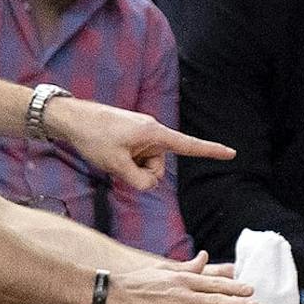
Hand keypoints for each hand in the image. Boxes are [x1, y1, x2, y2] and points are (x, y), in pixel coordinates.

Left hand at [44, 96, 233, 190]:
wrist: (72, 118)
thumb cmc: (94, 137)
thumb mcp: (116, 165)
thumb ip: (138, 181)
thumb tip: (150, 185)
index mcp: (154, 133)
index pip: (188, 146)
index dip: (211, 151)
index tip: (231, 153)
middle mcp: (152, 132)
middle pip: (159, 167)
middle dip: (142, 173)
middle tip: (119, 164)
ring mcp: (142, 134)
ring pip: (146, 165)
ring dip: (131, 168)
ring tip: (112, 156)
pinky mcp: (132, 137)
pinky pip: (137, 158)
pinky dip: (126, 162)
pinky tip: (110, 154)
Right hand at [104, 256, 255, 303]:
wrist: (109, 297)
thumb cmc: (136, 283)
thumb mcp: (162, 269)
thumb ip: (186, 267)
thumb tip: (204, 258)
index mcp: (180, 279)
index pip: (213, 284)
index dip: (234, 287)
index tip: (250, 290)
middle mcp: (180, 295)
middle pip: (214, 301)